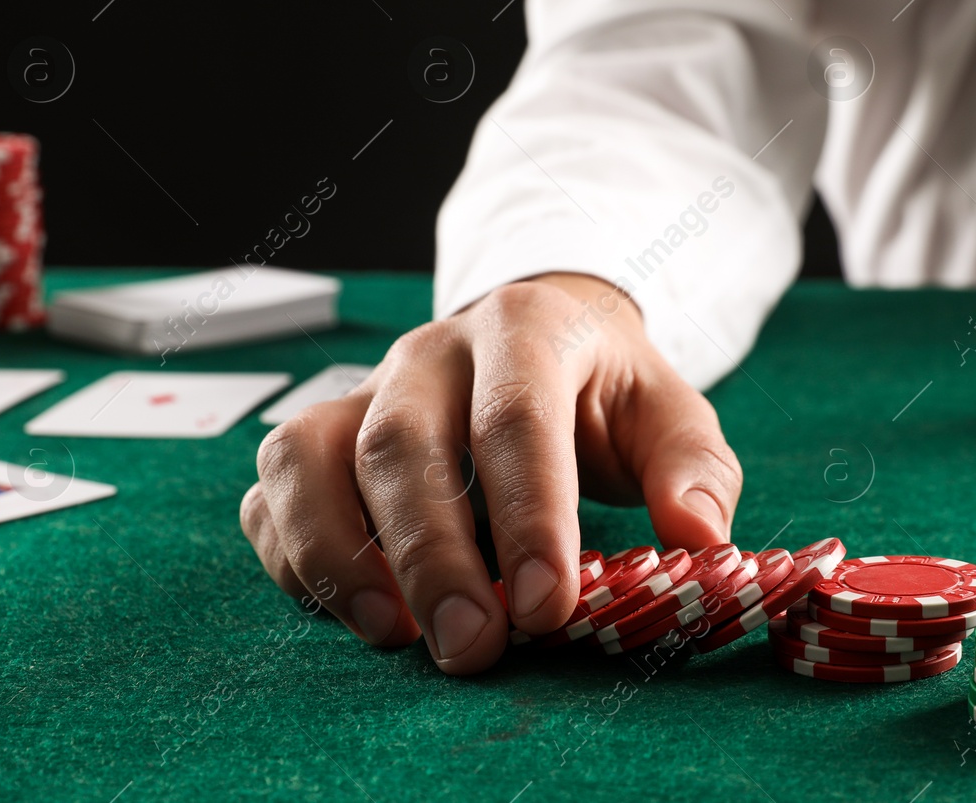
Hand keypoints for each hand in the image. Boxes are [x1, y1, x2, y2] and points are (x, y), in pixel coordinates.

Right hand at [238, 273, 741, 674]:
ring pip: (313, 454)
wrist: (539, 335)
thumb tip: (700, 538)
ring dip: (339, 552)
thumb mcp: (667, 412)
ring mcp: (365, 388)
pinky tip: (342, 607)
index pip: (515, 417)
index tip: (548, 607)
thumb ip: (693, 468)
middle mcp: (430, 351)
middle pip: (404, 443)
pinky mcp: (321, 430)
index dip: (529, 516)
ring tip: (391, 633)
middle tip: (472, 645)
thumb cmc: (602, 390)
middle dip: (433, 555)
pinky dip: (291, 550)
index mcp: (526, 329)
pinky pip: (275, 484)